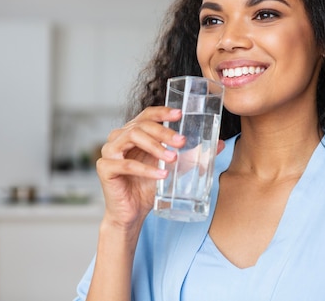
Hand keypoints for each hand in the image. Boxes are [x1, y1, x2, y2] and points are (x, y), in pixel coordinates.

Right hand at [96, 106, 185, 229]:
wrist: (132, 213)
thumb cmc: (149, 187)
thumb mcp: (175, 168)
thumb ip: (193, 154)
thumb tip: (219, 144)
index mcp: (134, 132)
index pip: (147, 114)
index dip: (163, 112)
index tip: (180, 114)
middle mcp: (119, 137)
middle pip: (142, 125)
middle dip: (164, 131)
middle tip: (182, 142)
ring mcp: (109, 151)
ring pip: (132, 137)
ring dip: (155, 146)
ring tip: (173, 158)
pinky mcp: (104, 168)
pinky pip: (125, 164)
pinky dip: (146, 169)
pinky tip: (162, 174)